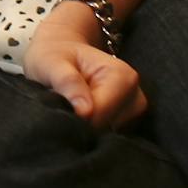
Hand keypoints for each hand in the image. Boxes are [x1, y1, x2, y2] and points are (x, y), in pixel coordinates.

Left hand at [23, 2, 147, 129]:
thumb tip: (85, 111)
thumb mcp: (51, 63)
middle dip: (81, 123)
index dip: (76, 118)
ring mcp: (134, 110)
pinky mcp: (128, 122)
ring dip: (86, 127)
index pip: (100, 116)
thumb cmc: (55, 56)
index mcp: (123, 77)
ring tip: (71, 105)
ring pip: (107, 135)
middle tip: (62, 102)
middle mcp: (136, 95)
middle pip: (105, 128)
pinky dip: (92, 130)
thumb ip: (67, 82)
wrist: (63, 51)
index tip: (59, 106)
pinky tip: (81, 114)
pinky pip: (108, 136)